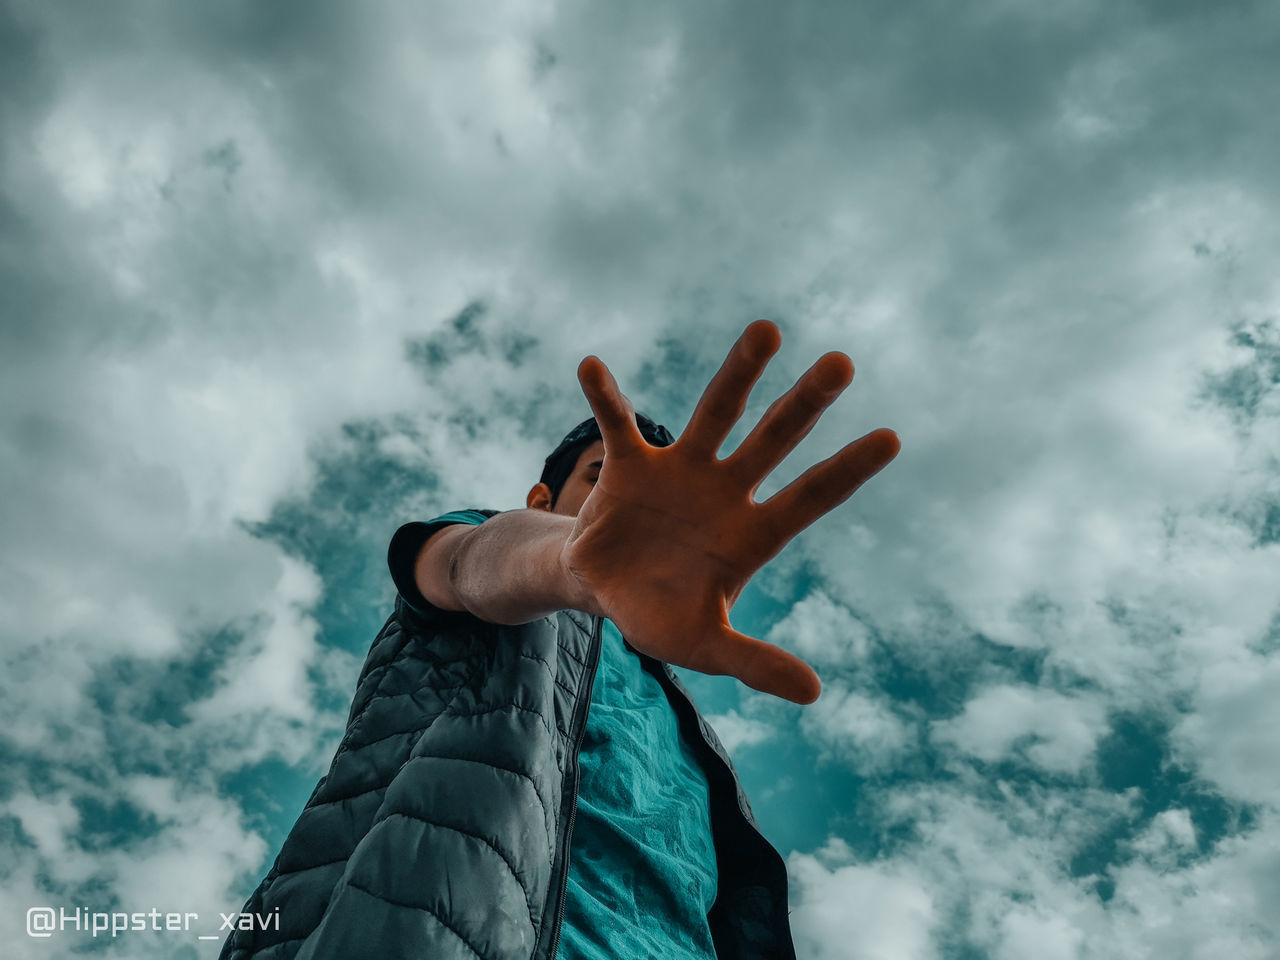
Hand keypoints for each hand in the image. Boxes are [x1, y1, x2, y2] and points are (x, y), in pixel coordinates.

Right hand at [561, 319, 899, 704]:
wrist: (602, 589)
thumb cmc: (660, 614)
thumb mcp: (704, 644)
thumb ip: (753, 662)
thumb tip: (815, 694)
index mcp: (753, 533)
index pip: (811, 496)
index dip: (848, 471)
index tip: (891, 438)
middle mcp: (726, 489)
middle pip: (775, 438)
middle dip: (806, 404)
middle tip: (844, 363)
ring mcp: (681, 470)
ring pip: (716, 412)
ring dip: (740, 373)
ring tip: (770, 329)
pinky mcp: (630, 463)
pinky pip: (617, 424)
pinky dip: (606, 397)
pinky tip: (593, 365)